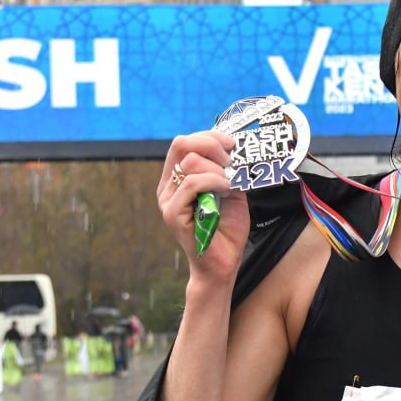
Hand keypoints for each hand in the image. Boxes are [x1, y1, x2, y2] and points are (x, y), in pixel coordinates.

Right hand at [156, 131, 245, 283]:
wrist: (223, 264)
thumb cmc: (226, 230)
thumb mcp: (229, 191)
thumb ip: (225, 170)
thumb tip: (232, 146)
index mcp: (177, 179)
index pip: (184, 142)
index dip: (209, 136)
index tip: (231, 145)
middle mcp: (168, 187)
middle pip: (182, 144)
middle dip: (213, 146)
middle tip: (232, 161)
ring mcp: (168, 200)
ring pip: (189, 162)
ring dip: (217, 168)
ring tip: (230, 183)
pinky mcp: (173, 214)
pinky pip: (192, 183)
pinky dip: (214, 181)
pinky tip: (226, 189)